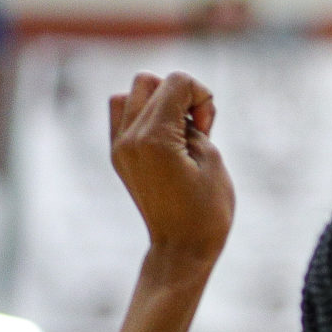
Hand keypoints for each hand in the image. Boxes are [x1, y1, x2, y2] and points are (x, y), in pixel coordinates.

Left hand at [108, 70, 233, 262]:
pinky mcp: (118, 156)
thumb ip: (194, 125)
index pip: (174, 82)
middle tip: (194, 128)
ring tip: (178, 131)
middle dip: (178, 94)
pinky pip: (122, 116)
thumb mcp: (212, 158)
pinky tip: (165, 139)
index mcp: (154, 138)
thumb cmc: (207, 210)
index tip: (207, 128)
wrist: (182, 249)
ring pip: (130, 95)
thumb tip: (179, 111)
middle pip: (148, 82)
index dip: (200, 96)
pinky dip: (144, 116)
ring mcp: (119, 147)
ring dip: (157, 102)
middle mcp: (129, 138)